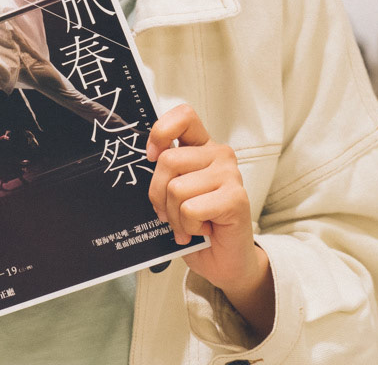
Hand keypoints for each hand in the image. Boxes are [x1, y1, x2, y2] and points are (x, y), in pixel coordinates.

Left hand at [148, 104, 274, 339]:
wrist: (225, 261)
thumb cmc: (197, 225)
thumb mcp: (174, 193)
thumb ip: (165, 174)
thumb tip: (141, 162)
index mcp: (202, 147)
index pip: (184, 116)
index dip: (161, 132)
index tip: (151, 157)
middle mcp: (219, 155)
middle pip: (168, 160)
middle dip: (158, 195)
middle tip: (170, 213)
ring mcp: (230, 174)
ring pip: (176, 188)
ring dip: (175, 216)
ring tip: (189, 224)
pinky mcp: (236, 198)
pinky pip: (191, 208)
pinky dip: (189, 227)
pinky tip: (203, 230)